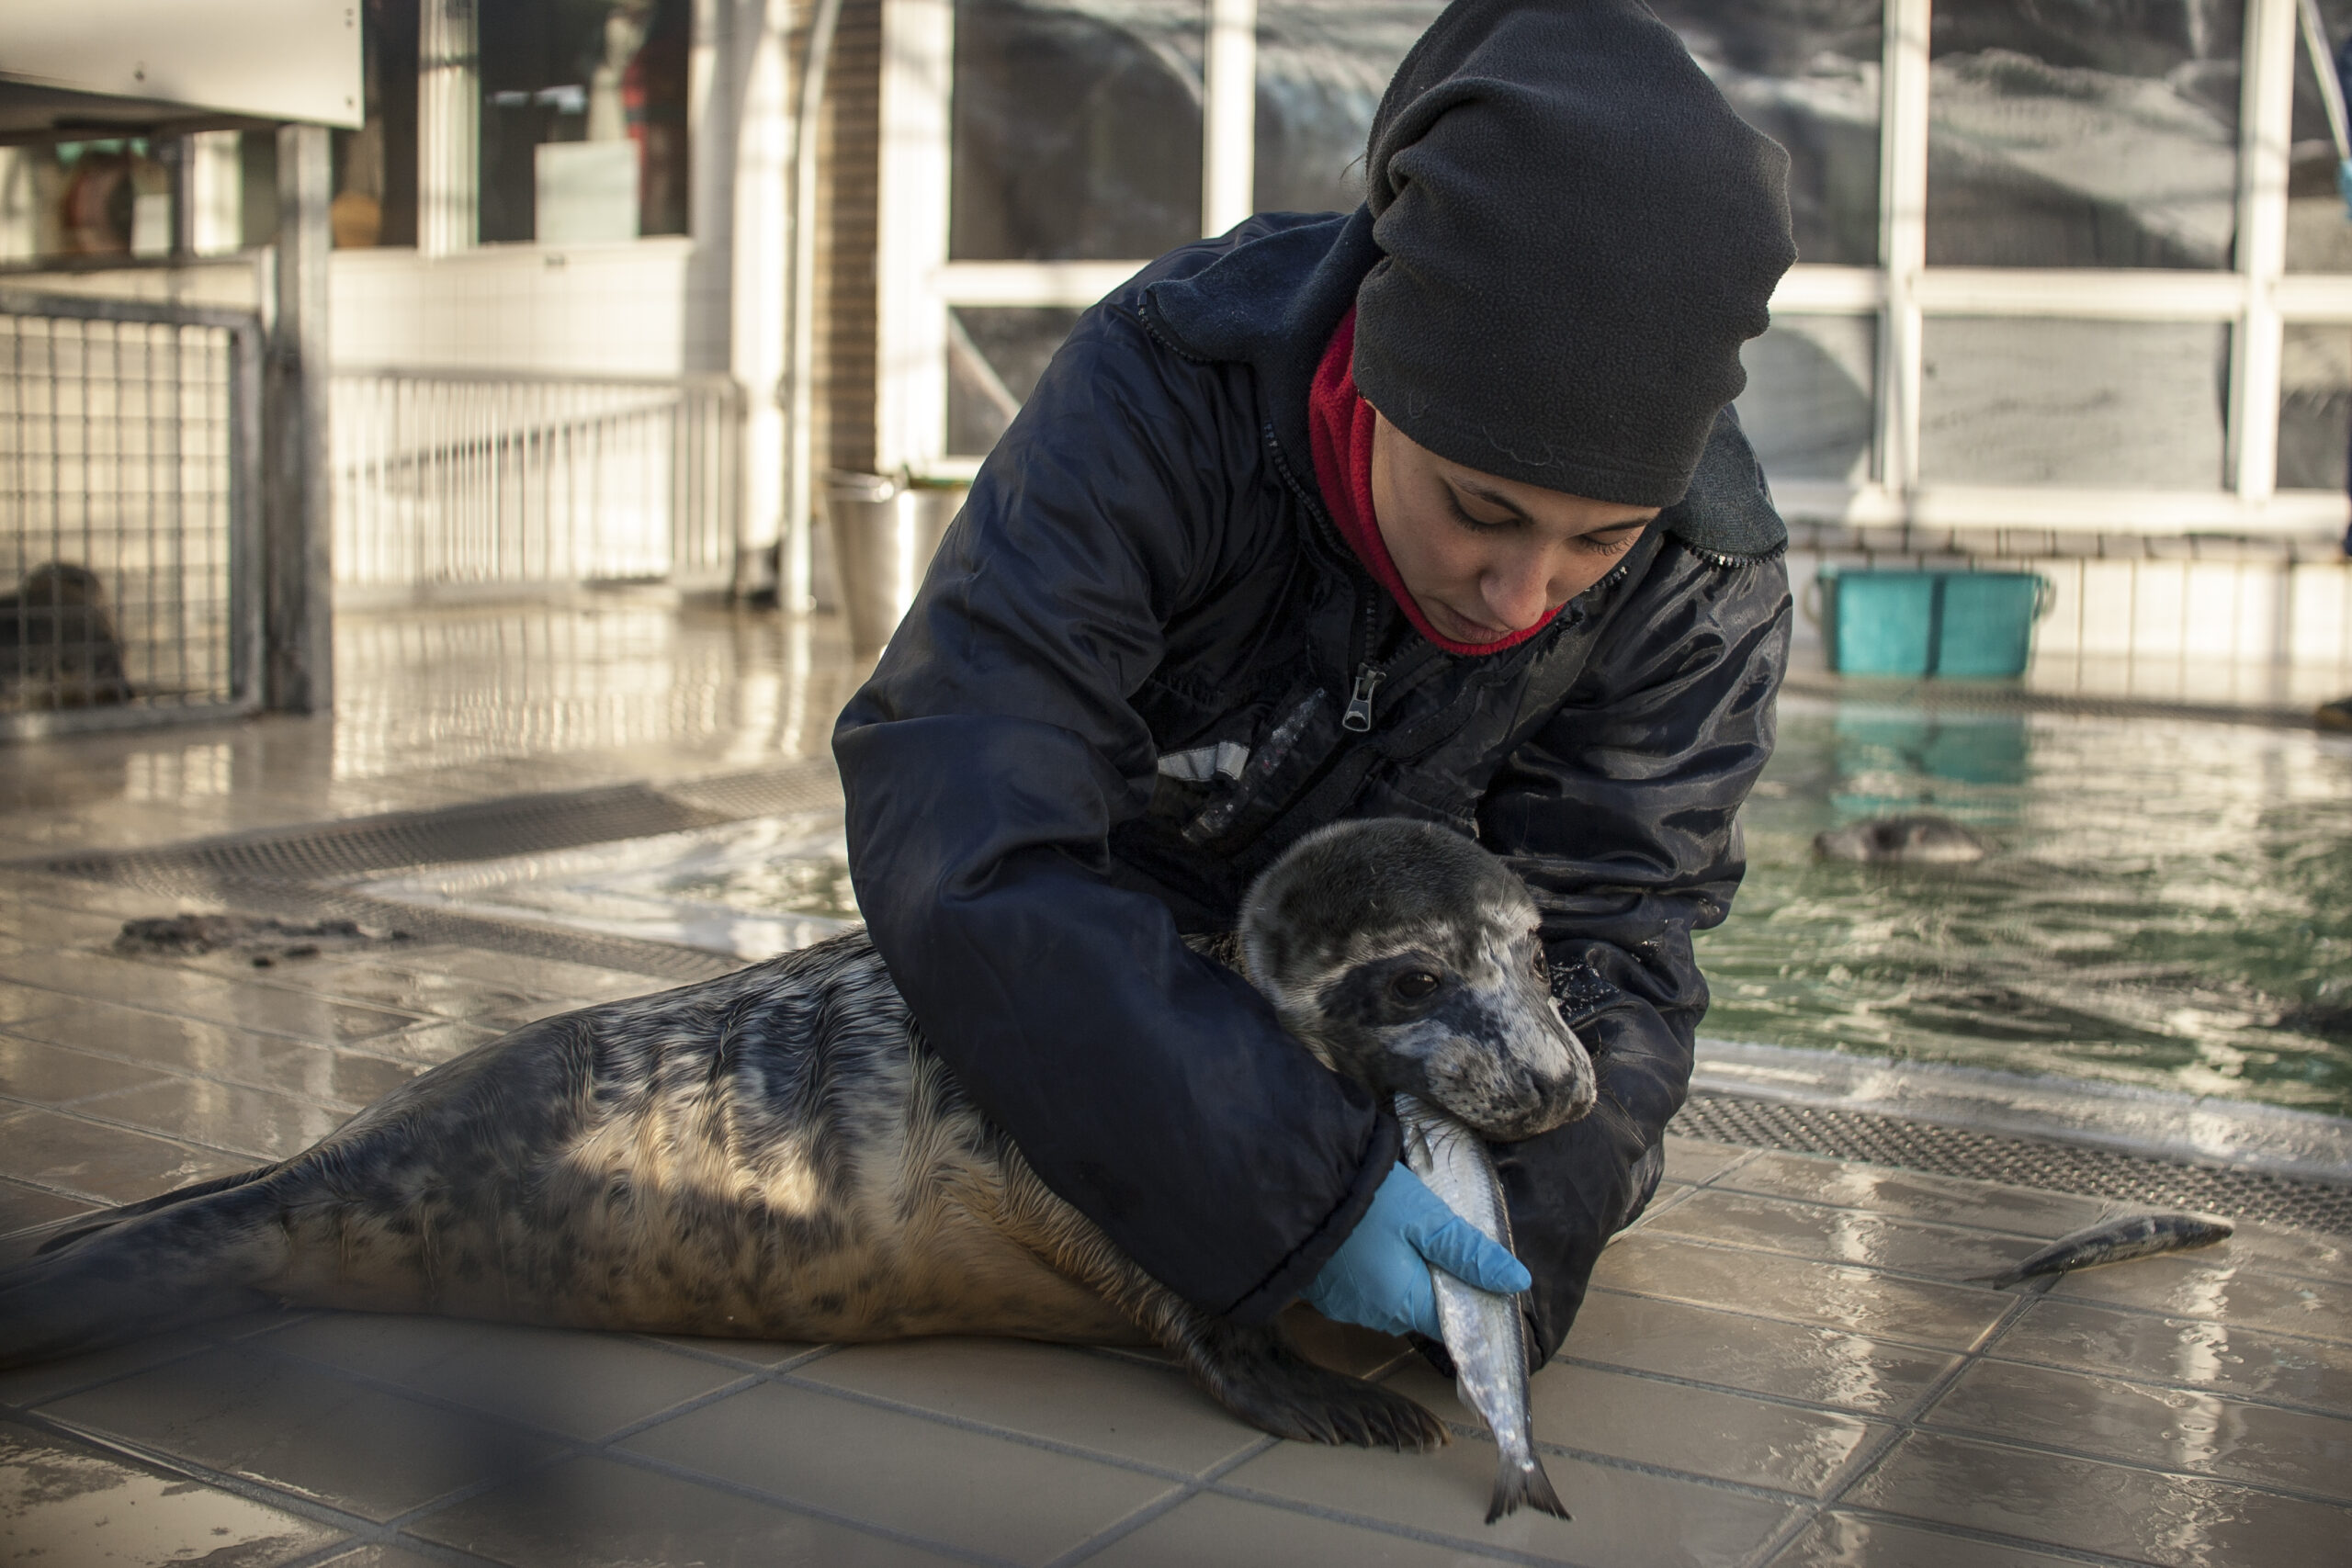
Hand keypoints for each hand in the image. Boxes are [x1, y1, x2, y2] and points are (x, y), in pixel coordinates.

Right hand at [1301, 1162, 1531, 1338]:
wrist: (1295, 1184)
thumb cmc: (1366, 1200)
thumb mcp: (1426, 1218)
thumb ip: (1470, 1252)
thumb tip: (1517, 1283)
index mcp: (1406, 1304)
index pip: (1455, 1321)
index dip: (1472, 1297)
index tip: (1476, 1268)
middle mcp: (1376, 1316)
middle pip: (1422, 1307)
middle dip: (1434, 1277)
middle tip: (1435, 1232)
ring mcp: (1345, 1306)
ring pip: (1391, 1296)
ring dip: (1401, 1270)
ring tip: (1400, 1228)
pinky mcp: (1323, 1291)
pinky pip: (1361, 1287)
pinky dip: (1372, 1267)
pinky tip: (1369, 1235)